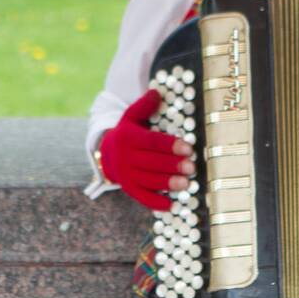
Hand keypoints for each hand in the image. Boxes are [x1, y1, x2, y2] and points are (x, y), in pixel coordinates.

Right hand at [99, 90, 195, 210]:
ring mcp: (125, 174)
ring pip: (148, 180)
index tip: (188, 148)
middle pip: (152, 162)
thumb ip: (144, 106)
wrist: (106, 153)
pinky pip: (141, 196)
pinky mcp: (127, 188)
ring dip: (168, 183)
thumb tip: (156, 92)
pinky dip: (155, 202)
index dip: (171, 146)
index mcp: (128, 137)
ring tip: (186, 184)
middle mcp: (125, 157)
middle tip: (192, 167)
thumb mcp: (132, 116)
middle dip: (173, 165)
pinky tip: (171, 205)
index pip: (152, 142)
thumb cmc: (129, 132)